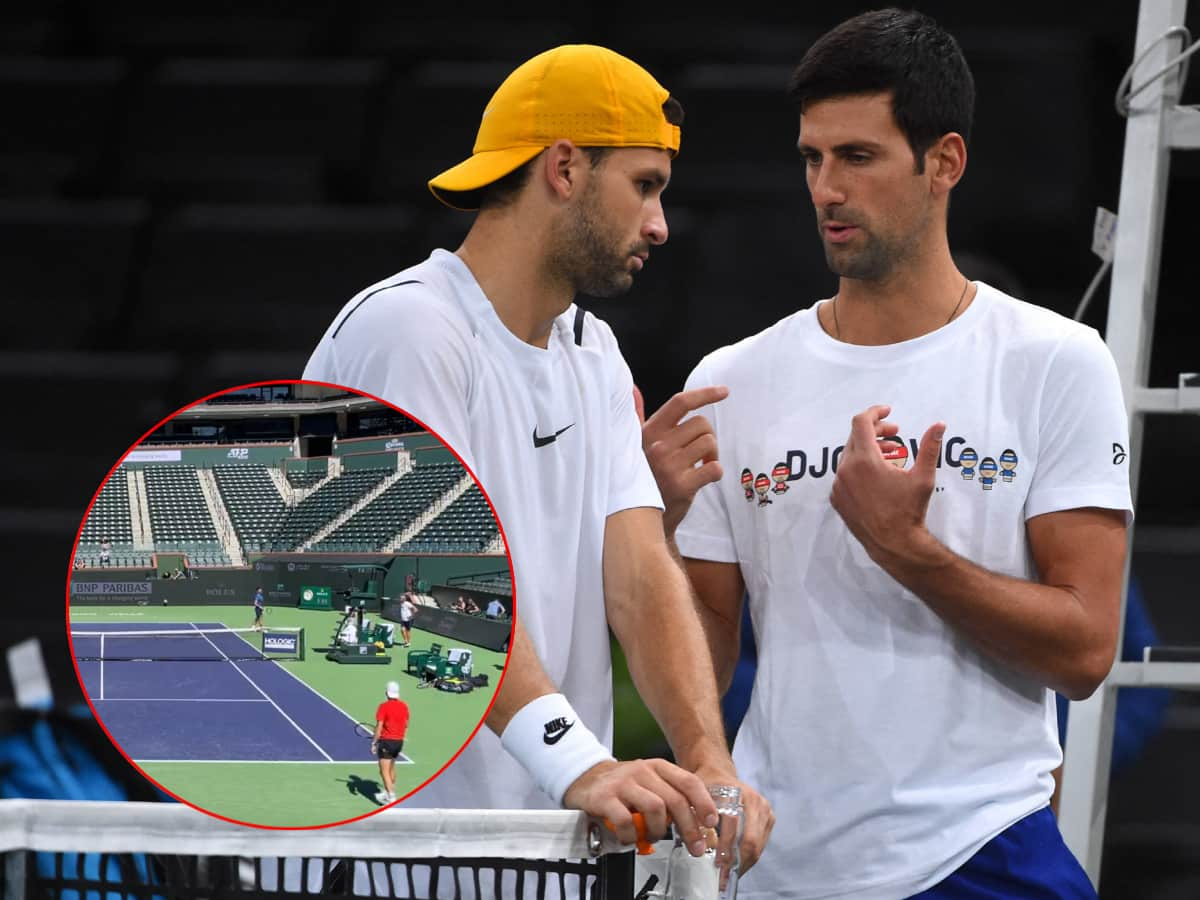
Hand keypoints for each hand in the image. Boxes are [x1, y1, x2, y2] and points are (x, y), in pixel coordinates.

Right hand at [563, 758, 718, 857]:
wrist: (586, 778)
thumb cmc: (623, 786)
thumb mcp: (650, 783)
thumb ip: (670, 797)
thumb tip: (697, 825)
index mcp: (658, 767)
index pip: (688, 781)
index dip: (703, 802)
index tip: (711, 822)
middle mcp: (642, 771)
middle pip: (675, 800)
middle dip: (689, 828)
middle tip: (695, 846)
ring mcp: (623, 783)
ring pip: (654, 808)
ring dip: (658, 831)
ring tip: (653, 838)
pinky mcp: (604, 797)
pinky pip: (625, 820)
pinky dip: (632, 836)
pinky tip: (630, 839)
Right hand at [637, 385, 729, 537]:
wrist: (639, 518)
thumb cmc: (644, 476)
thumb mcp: (635, 445)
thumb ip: (637, 417)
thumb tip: (633, 388)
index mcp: (648, 432)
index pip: (680, 403)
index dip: (704, 394)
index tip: (724, 391)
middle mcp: (657, 446)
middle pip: (702, 423)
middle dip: (707, 436)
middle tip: (699, 452)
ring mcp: (669, 466)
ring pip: (710, 443)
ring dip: (712, 454)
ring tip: (700, 465)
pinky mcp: (682, 486)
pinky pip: (714, 468)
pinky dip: (715, 472)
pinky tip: (704, 477)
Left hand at [690, 764, 773, 873]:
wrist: (718, 773)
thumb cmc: (705, 785)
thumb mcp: (695, 797)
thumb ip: (695, 817)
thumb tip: (697, 844)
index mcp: (737, 792)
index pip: (736, 827)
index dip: (727, 850)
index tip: (717, 866)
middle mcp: (755, 800)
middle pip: (751, 841)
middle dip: (736, 862)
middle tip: (723, 876)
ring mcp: (764, 809)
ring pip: (758, 846)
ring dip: (743, 863)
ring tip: (728, 873)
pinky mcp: (769, 817)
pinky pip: (761, 844)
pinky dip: (749, 856)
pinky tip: (736, 862)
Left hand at [829, 405, 944, 564]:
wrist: (893, 544)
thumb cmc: (909, 511)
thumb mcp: (923, 476)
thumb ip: (930, 447)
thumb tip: (939, 425)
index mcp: (864, 461)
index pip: (861, 422)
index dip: (875, 412)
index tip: (888, 411)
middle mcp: (845, 470)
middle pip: (855, 437)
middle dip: (876, 432)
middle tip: (895, 434)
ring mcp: (838, 485)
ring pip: (849, 456)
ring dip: (868, 450)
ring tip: (891, 454)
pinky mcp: (836, 498)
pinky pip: (844, 474)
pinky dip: (858, 468)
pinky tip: (877, 475)